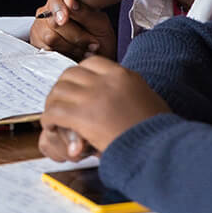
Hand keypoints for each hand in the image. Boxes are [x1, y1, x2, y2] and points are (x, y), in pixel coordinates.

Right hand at [30, 0, 116, 60]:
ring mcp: (40, 26)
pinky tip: (74, 54)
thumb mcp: (99, 23)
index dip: (59, 8)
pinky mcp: (37, 43)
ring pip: (50, 37)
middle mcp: (48, 10)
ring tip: (84, 49)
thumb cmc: (100, 38)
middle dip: (76, 36)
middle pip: (53, 21)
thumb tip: (68, 0)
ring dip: (72, 47)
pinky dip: (64, 55)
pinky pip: (47, 50)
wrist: (98, 58)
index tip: (64, 20)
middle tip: (91, 42)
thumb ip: (83, 11)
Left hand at [38, 57, 170, 160]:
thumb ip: (128, 94)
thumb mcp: (147, 101)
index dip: (78, 75)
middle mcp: (107, 81)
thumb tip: (115, 101)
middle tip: (59, 103)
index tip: (75, 88)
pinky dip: (49, 119)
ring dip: (53, 104)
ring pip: (59, 91)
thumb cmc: (158, 133)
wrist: (161, 149)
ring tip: (55, 118)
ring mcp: (94, 97)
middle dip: (61, 89)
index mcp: (124, 76)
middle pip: (70, 74)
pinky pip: (55, 111)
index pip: (91, 63)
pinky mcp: (83, 116)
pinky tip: (53, 128)